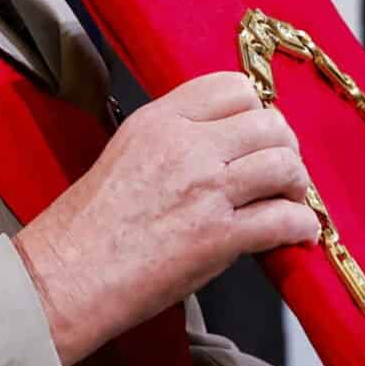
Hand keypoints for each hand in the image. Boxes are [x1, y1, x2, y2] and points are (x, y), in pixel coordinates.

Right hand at [13, 72, 321, 365]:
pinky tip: (297, 234)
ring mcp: (205, 189)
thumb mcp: (124, 156)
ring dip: (297, 185)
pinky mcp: (218, 236)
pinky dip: (301, 227)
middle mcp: (185, 146)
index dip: (255, 109)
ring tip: (290, 201)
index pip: (231, 86)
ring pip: (284, 165)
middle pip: (269, 123)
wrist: (63, 278)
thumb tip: (221, 147)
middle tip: (280, 170)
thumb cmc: (84, 230)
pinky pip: (284, 219)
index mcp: (158, 121)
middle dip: (284, 147)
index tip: (257, 133)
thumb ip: (172, 143)